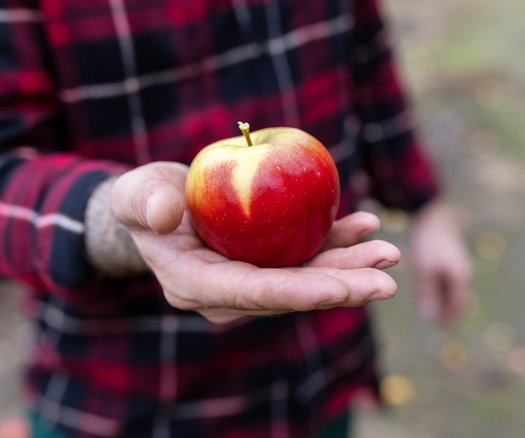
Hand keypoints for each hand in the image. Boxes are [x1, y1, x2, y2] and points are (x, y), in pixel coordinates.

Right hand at [110, 162, 399, 323]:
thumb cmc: (143, 200)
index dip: (297, 292)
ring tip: (388, 252)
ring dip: (350, 267)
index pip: (252, 293)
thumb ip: (144, 200)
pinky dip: (337, 242)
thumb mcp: (135, 193)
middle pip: (291, 294)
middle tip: (386, 282)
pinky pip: (307, 256)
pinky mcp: (269, 262)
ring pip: (307, 277)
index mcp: (196, 285)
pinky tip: (366, 226)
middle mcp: (230, 293)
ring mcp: (252, 279)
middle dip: (340, 288)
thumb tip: (167, 213)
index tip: (340, 288)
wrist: (160, 206)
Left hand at [409, 202, 472, 324]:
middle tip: (440, 325)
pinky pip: (451, 280)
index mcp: (460, 277)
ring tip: (436, 311)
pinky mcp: (451, 258)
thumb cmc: (427, 243)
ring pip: (455, 289)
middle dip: (451, 312)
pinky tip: (433, 291)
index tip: (443, 329)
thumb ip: (428, 293)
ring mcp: (459, 264)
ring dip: (447, 301)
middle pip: (460, 298)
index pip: (459, 305)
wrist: (430, 216)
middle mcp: (463, 271)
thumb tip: (430, 317)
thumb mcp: (425, 270)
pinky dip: (444, 290)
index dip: (452, 318)